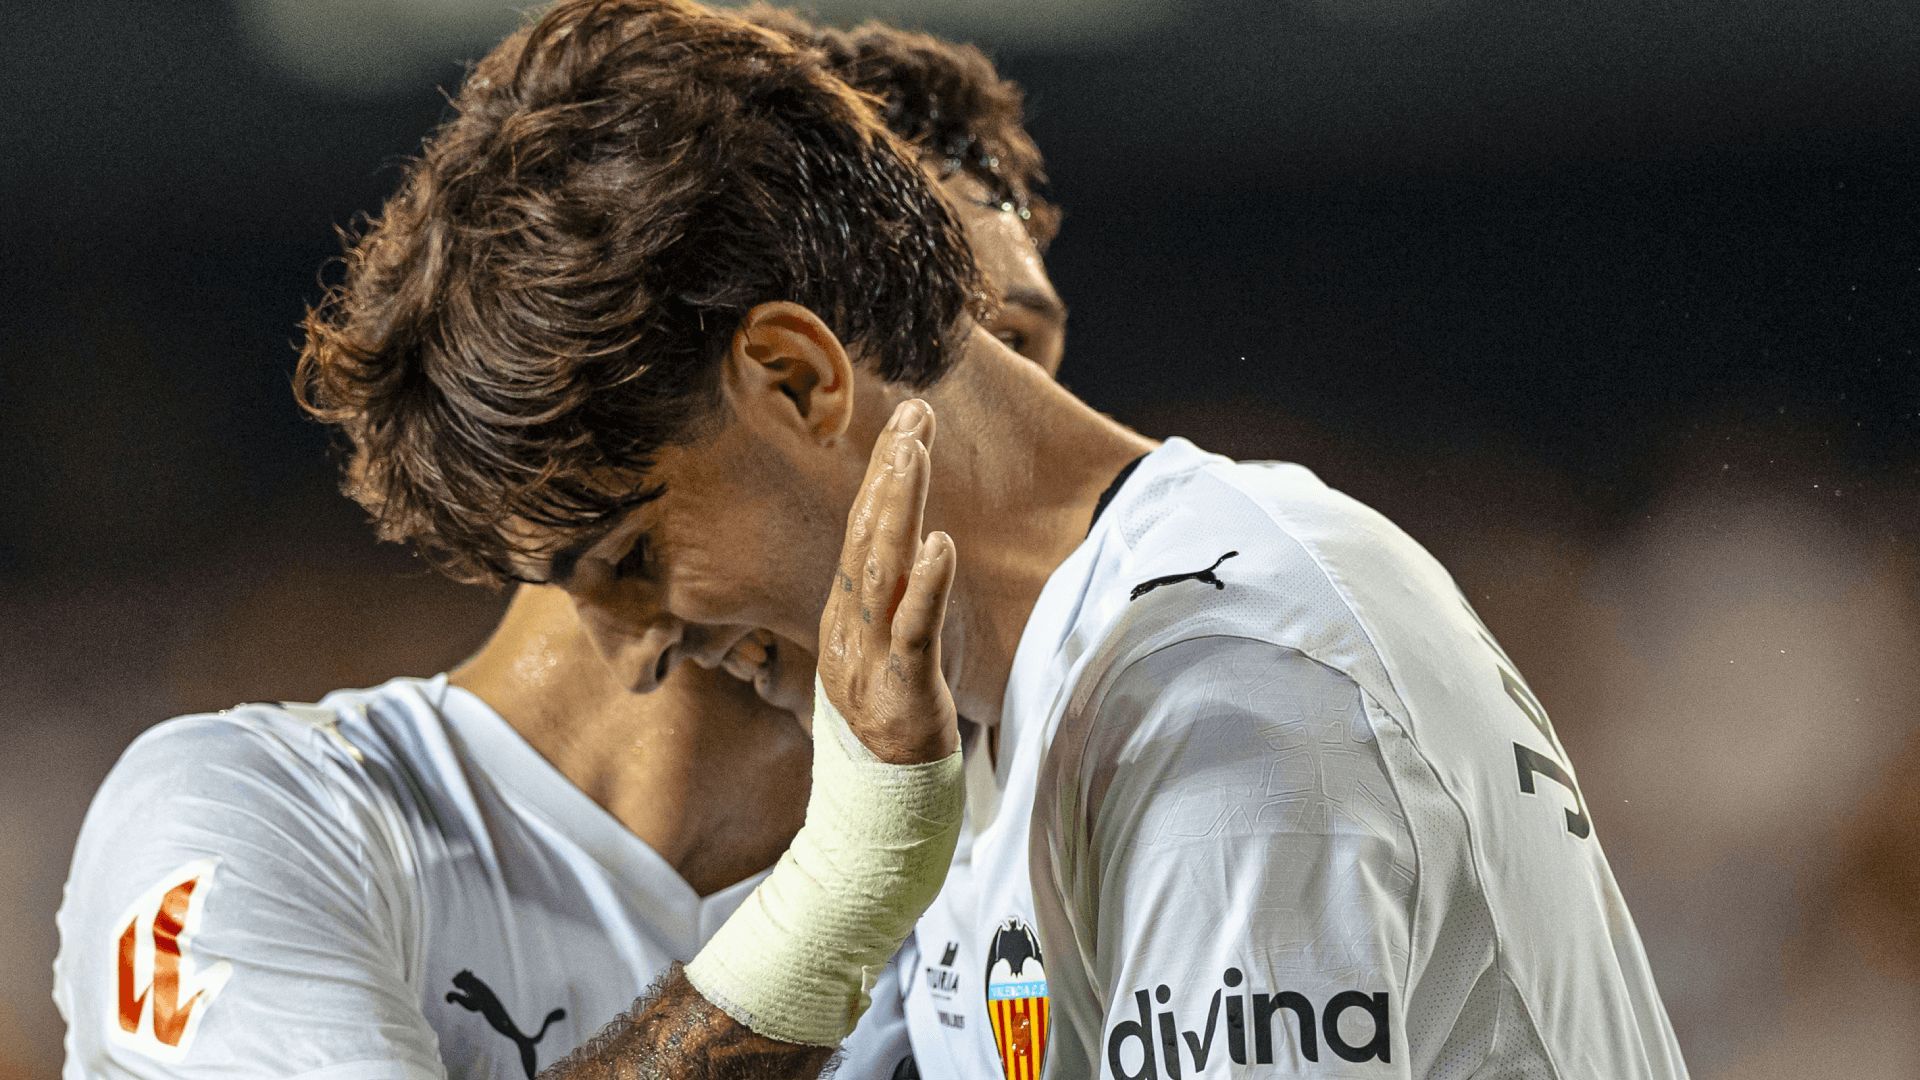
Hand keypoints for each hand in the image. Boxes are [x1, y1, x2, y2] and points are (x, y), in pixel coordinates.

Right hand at [816, 398, 958, 764]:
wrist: (876, 807)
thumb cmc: (889, 722)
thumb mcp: (882, 648)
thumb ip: (891, 598)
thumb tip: (914, 540)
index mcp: (846, 612)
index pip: (862, 528)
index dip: (884, 472)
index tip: (909, 420)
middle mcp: (849, 626)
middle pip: (866, 534)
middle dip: (890, 470)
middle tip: (913, 414)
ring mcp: (870, 658)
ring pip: (881, 571)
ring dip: (898, 508)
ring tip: (914, 454)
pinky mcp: (902, 691)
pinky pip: (914, 633)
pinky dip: (927, 587)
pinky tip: (940, 545)